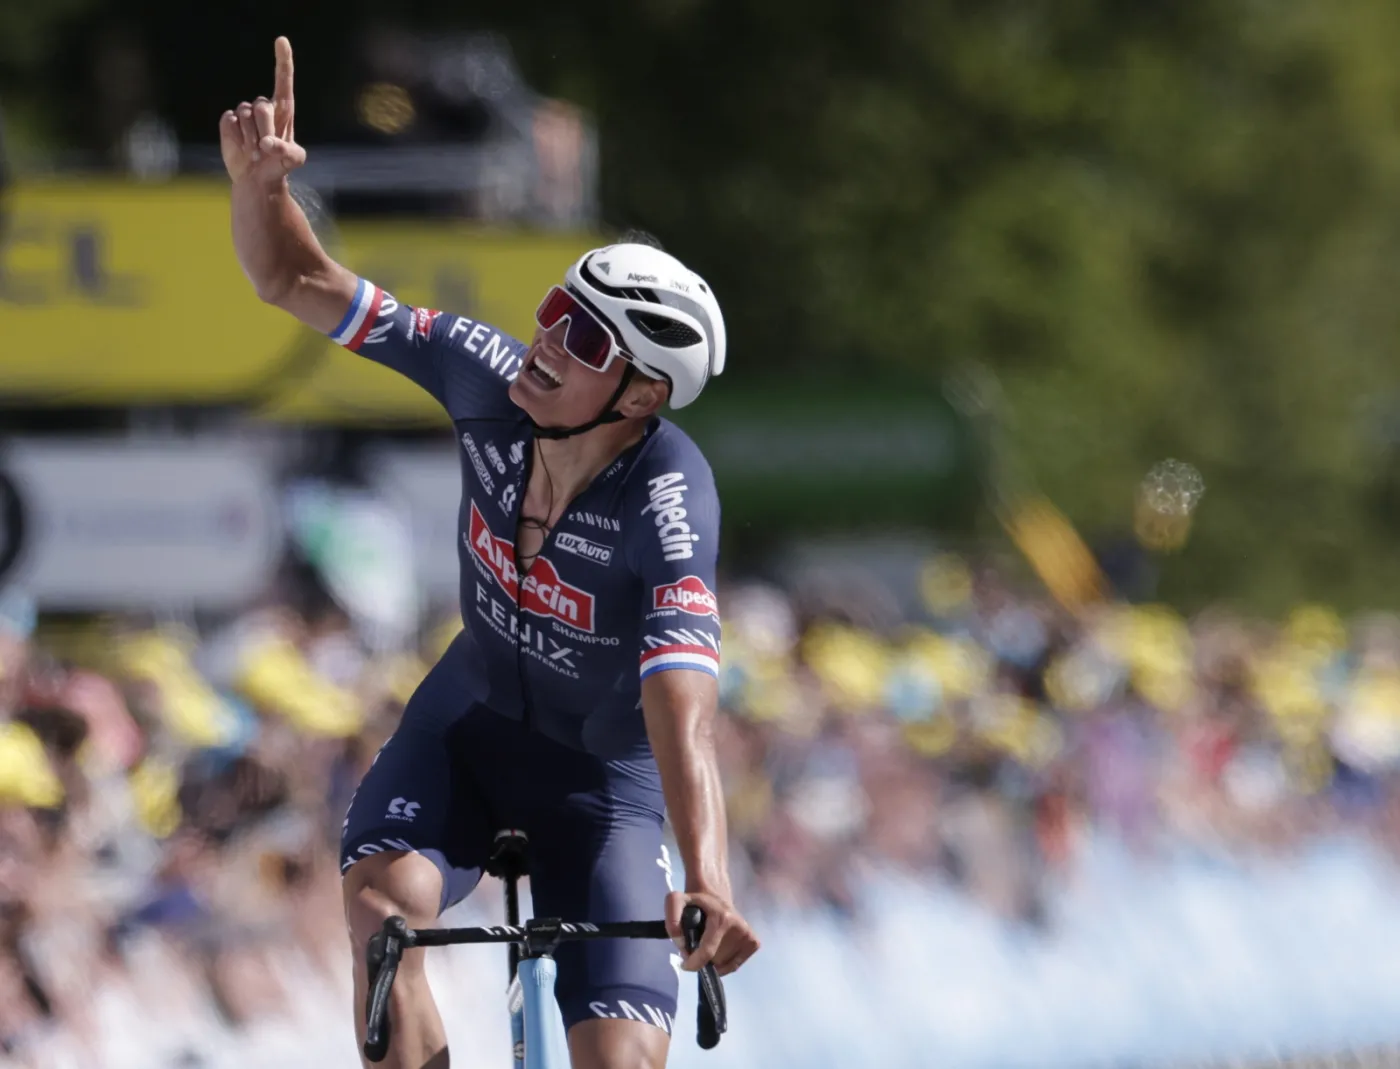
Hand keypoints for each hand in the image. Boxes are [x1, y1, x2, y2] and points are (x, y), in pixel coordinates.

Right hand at [219, 36, 306, 185]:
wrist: (256, 179)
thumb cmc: (279, 166)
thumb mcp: (293, 160)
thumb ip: (288, 153)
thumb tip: (269, 144)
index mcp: (283, 110)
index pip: (283, 80)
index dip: (283, 60)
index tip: (282, 40)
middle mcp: (264, 108)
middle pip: (261, 106)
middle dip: (264, 130)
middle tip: (266, 149)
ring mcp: (245, 114)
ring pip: (243, 114)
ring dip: (249, 137)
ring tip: (255, 152)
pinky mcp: (229, 122)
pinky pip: (228, 122)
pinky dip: (235, 138)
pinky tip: (241, 148)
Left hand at [664, 889, 758, 976]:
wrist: (716, 895)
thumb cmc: (696, 902)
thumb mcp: (677, 902)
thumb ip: (672, 920)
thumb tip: (681, 944)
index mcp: (723, 918)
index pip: (708, 951)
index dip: (694, 963)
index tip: (685, 964)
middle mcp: (740, 927)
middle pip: (714, 960)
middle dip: (702, 957)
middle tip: (696, 944)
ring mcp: (749, 936)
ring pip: (724, 965)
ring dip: (712, 960)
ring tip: (708, 943)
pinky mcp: (754, 943)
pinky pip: (734, 965)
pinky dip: (724, 964)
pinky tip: (719, 949)